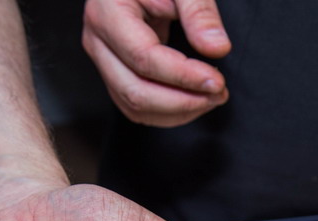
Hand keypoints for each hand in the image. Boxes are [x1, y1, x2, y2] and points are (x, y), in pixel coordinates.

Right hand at [83, 0, 230, 126]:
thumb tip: (217, 48)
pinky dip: (168, 113)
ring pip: (134, 106)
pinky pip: (136, 107)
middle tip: (219, 93)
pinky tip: (195, 101)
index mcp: (107, 11)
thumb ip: (199, 11)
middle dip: (182, 101)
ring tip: (212, 98)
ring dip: (178, 111)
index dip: (183, 76)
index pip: (144, 58)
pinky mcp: (114, 73)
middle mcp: (97, 40)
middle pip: (135, 91)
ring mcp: (102, 60)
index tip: (217, 81)